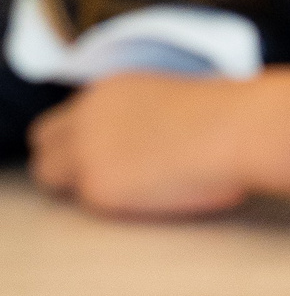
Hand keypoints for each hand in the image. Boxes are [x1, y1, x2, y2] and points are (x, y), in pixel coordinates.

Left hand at [28, 69, 289, 218]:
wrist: (239, 130)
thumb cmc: (234, 116)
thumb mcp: (179, 101)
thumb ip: (149, 116)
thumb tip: (162, 138)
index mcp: (110, 91)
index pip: (70, 117)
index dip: (84, 139)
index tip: (109, 154)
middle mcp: (87, 116)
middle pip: (45, 142)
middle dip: (65, 162)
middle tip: (103, 180)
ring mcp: (87, 150)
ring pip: (49, 174)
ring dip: (79, 184)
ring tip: (126, 194)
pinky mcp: (98, 186)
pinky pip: (88, 202)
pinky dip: (114, 204)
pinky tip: (150, 200)